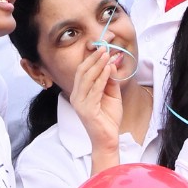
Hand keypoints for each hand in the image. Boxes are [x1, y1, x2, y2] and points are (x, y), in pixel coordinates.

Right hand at [70, 43, 123, 161]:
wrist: (108, 139)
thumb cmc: (108, 118)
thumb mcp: (111, 94)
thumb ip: (110, 80)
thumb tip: (111, 63)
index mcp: (79, 92)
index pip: (83, 71)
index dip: (92, 58)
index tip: (103, 48)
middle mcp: (76, 96)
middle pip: (82, 72)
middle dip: (94, 58)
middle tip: (104, 48)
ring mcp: (80, 103)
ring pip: (87, 79)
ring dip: (98, 65)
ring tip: (107, 55)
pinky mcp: (86, 110)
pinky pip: (95, 90)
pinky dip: (102, 78)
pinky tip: (109, 70)